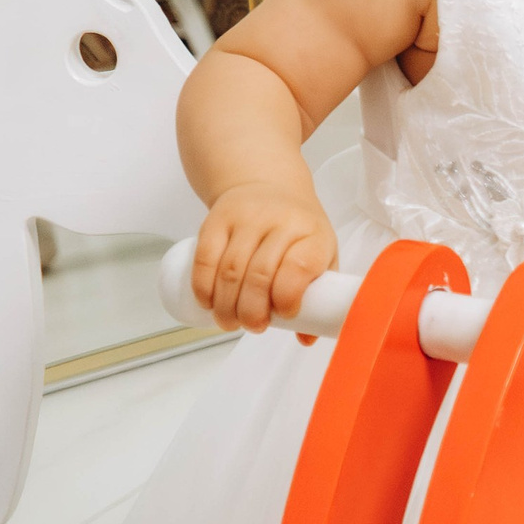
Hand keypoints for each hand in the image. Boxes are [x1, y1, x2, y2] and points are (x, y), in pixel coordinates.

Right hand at [191, 182, 337, 330]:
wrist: (268, 185)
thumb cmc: (298, 230)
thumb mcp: (320, 254)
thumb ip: (319, 296)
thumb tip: (306, 338)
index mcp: (312, 234)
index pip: (299, 266)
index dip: (288, 297)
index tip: (284, 315)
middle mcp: (280, 222)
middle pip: (259, 275)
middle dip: (252, 311)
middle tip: (252, 326)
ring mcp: (246, 218)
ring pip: (230, 269)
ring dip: (226, 305)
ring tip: (229, 322)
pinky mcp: (217, 219)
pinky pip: (205, 256)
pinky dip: (202, 286)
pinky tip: (207, 302)